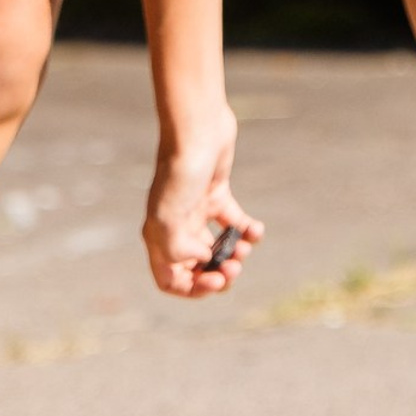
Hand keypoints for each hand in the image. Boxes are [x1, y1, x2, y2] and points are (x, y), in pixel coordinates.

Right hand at [142, 109, 264, 297]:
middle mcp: (177, 226)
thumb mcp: (168, 216)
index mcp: (159, 235)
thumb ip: (177, 249)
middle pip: (196, 267)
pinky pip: (234, 222)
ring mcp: (197, 210)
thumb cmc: (181, 170)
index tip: (213, 280)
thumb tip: (200, 262)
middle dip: (217, 273)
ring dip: (233, 254)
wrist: (198, 127)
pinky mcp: (217, 194)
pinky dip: (247, 231)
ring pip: (216, 247)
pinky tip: (256, 230)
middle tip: (234, 269)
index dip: (191, 288)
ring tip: (244, 248)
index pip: (169, 279)